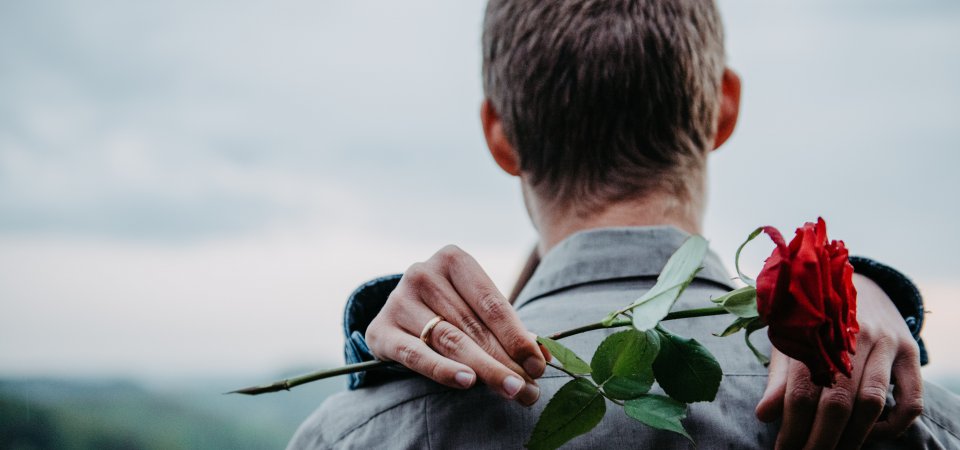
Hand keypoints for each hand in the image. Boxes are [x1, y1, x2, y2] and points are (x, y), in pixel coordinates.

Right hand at [365, 245, 546, 404]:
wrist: (399, 314)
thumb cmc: (449, 310)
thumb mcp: (477, 309)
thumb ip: (507, 329)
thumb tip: (544, 354)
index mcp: (452, 260)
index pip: (492, 303)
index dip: (517, 336)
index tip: (538, 364)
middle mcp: (422, 274)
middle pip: (473, 325)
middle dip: (505, 360)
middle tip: (529, 389)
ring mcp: (398, 301)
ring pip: (449, 340)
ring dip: (484, 369)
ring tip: (510, 390)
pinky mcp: (381, 330)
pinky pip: (415, 354)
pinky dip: (442, 369)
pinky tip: (466, 382)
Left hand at [755, 274, 923, 448]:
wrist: (860, 282)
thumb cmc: (817, 321)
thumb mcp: (792, 341)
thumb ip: (780, 380)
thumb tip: (764, 416)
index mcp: (812, 332)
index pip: (801, 392)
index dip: (792, 428)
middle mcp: (850, 335)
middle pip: (837, 402)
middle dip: (820, 440)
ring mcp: (884, 343)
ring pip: (872, 402)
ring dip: (853, 437)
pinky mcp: (910, 351)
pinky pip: (912, 399)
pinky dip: (894, 424)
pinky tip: (874, 433)